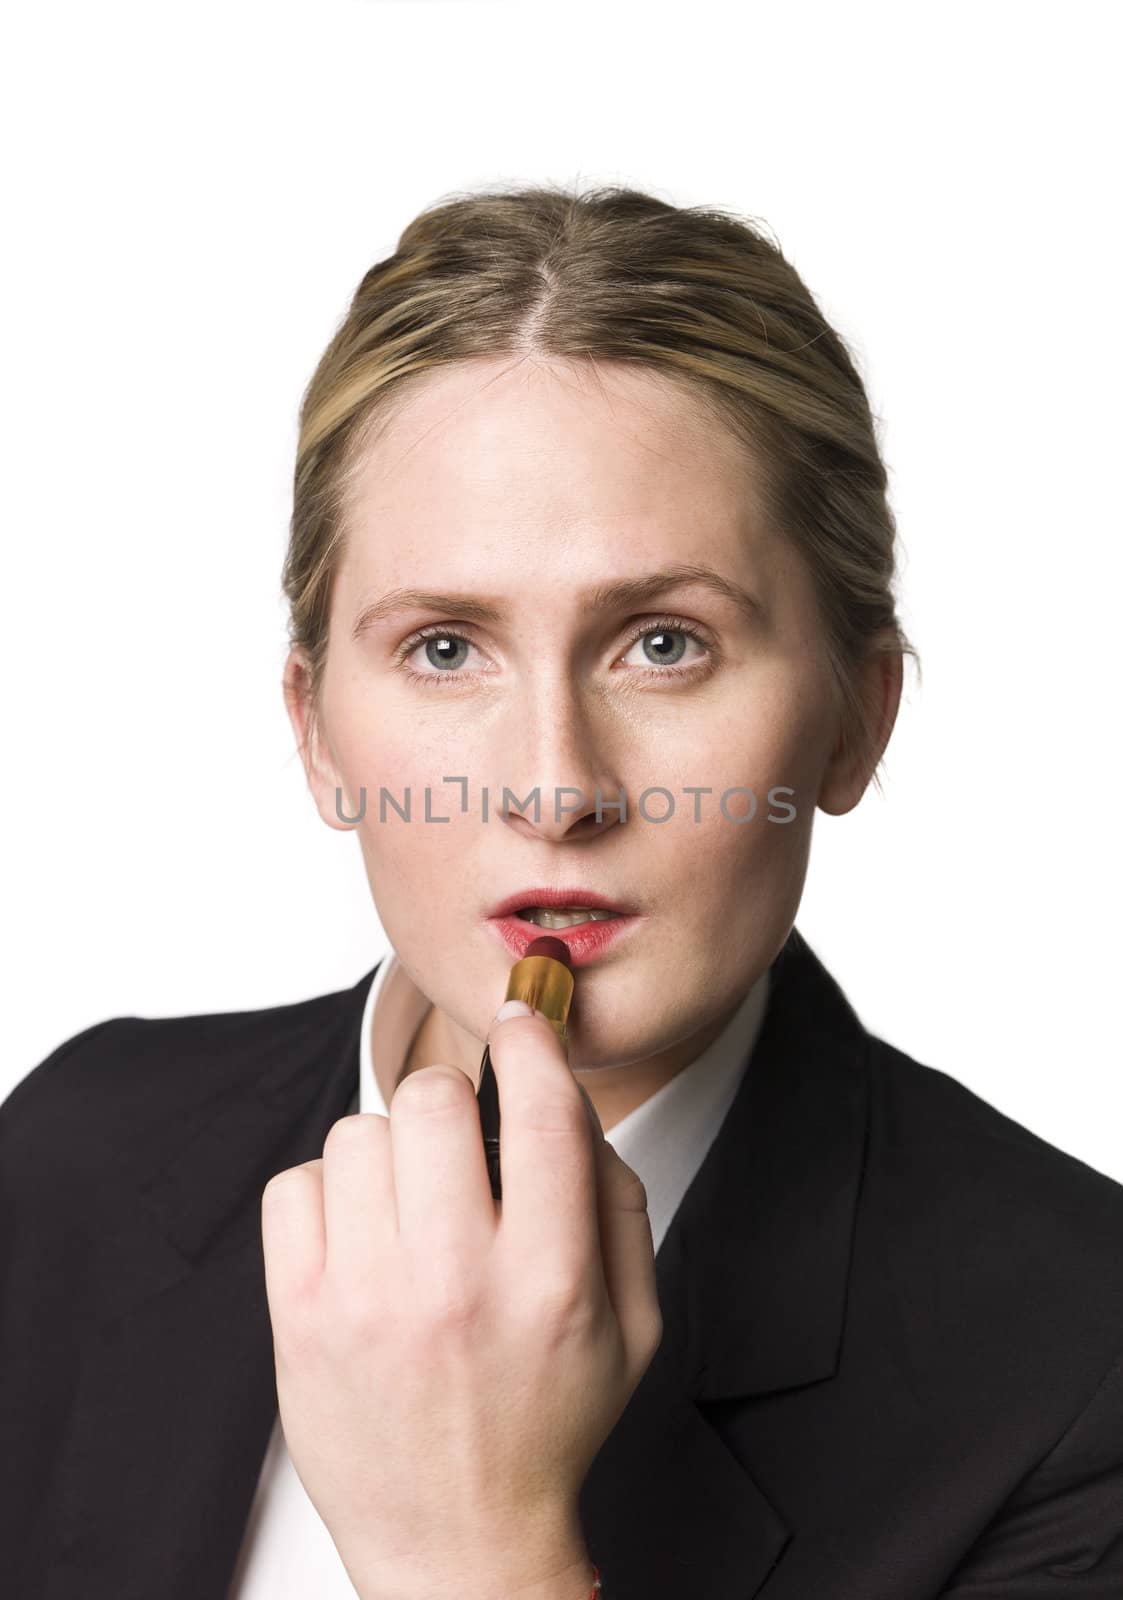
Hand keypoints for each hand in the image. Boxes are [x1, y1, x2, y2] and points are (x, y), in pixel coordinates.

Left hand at [260, 997, 662, 1599]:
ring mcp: (368, 1299)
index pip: (541, 1112)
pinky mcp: (299, 1316)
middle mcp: (456, 1283)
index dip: (532, 1042)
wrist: (456, 1540)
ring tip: (408, 1208)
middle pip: (433, 1097)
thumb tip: (567, 1098)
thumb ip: (618, 1200)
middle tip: (458, 1143)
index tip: (523, 1022)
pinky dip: (329, 1193)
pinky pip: (295, 1182)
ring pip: (361, 1131)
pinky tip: (361, 1238)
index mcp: (551, 1280)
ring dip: (391, 1151)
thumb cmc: (546, 1422)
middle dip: (453, 1098)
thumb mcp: (635, 1323)